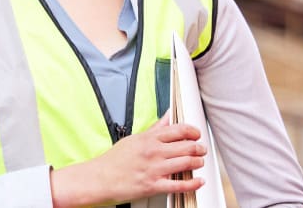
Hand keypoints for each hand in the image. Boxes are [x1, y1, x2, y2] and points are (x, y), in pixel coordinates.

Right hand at [50, 115, 205, 206]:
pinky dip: (193, 183)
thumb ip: (155, 128)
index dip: (192, 131)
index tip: (196, 134)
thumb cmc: (114, 160)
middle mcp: (153, 152)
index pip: (178, 129)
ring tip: (200, 162)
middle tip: (202, 149)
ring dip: (198, 162)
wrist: (100, 178)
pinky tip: (198, 181)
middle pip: (186, 146)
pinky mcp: (154, 185)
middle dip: (199, 147)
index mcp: (149, 139)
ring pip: (186, 163)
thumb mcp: (134, 139)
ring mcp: (154, 169)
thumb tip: (168, 116)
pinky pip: (179, 185)